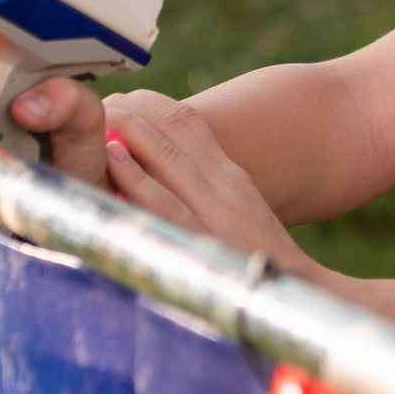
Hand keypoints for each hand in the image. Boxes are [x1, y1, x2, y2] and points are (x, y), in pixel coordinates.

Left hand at [103, 91, 330, 285]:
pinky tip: (113, 158)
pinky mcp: (207, 243)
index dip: (151, 103)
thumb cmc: (256, 261)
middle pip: (177, 128)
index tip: (119, 97)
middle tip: (98, 102)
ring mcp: (218, 213)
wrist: (297, 295)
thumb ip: (200, 194)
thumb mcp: (235, 215)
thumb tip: (153, 178)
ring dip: (131, 130)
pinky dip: (138, 178)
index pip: (190, 122)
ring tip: (100, 114)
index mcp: (230, 177)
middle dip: (134, 109)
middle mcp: (225, 185)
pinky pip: (167, 205)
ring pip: (169, 156)